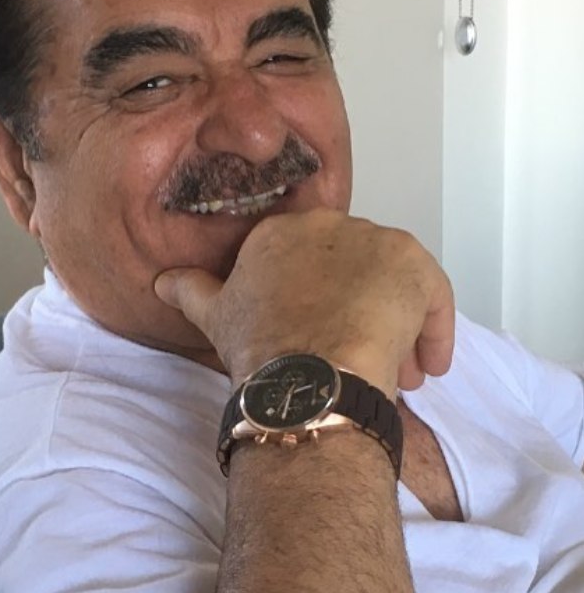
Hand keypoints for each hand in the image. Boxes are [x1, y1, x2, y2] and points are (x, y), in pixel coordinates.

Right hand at [154, 209, 453, 397]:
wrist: (305, 373)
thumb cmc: (259, 347)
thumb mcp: (214, 315)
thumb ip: (190, 289)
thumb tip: (162, 281)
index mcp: (282, 230)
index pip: (311, 258)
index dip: (321, 299)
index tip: (322, 331)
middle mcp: (329, 223)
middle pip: (355, 268)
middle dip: (361, 310)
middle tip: (358, 354)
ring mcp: (374, 239)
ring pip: (395, 283)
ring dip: (398, 325)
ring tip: (394, 371)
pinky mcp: (414, 264)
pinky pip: (433, 296)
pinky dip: (434, 331)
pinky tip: (425, 366)